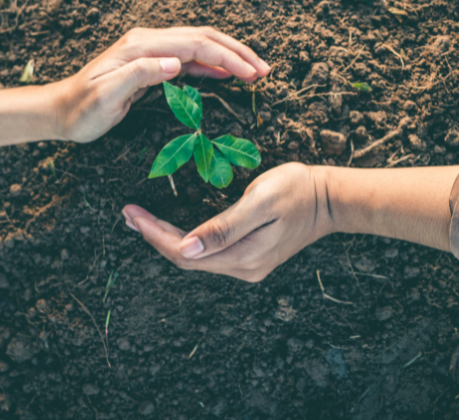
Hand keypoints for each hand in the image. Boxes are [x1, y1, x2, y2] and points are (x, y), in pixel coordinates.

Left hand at [46, 27, 269, 142]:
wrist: (61, 111)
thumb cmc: (82, 110)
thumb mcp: (106, 96)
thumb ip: (140, 75)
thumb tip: (175, 63)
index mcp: (141, 46)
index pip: (195, 44)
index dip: (227, 56)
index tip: (251, 73)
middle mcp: (148, 41)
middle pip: (203, 37)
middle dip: (236, 52)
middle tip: (264, 70)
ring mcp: (150, 50)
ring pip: (199, 45)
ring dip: (228, 56)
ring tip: (255, 71)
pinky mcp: (151, 63)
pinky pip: (189, 58)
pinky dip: (212, 64)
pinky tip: (226, 74)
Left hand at [122, 163, 333, 281]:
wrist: (330, 199)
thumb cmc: (297, 190)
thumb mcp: (260, 202)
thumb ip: (224, 226)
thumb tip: (187, 247)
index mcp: (242, 255)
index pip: (184, 252)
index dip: (154, 234)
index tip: (131, 214)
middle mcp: (242, 267)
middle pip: (186, 258)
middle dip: (153, 237)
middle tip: (128, 214)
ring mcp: (247, 265)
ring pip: (195, 258)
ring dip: (165, 240)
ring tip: (140, 220)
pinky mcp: (250, 256)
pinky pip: (208, 254)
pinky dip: (185, 241)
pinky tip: (172, 229)